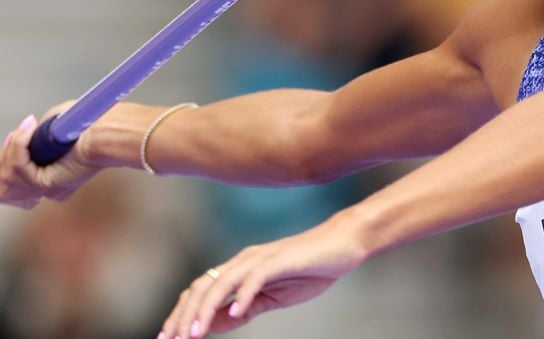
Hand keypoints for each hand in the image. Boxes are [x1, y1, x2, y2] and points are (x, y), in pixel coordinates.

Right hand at [0, 102, 99, 208]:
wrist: (104, 132)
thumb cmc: (88, 124)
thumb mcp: (52, 126)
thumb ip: (34, 135)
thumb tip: (22, 136)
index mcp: (49, 173)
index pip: (13, 174)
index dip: (8, 155)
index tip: (14, 136)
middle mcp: (46, 184)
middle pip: (4, 177)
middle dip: (7, 152)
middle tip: (18, 134)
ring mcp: (44, 187)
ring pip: (8, 171)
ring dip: (14, 146)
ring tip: (26, 129)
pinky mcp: (46, 186)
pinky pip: (17, 167)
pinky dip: (19, 146)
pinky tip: (29, 131)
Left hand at [160, 215, 367, 337]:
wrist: (344, 244)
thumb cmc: (311, 270)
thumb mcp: (273, 297)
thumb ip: (245, 309)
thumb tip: (214, 325)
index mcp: (240, 269)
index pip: (201, 291)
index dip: (181, 313)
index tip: (168, 337)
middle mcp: (244, 260)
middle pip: (203, 286)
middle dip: (184, 314)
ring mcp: (261, 258)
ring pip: (222, 282)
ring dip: (205, 309)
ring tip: (194, 333)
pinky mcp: (281, 259)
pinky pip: (255, 277)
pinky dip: (242, 295)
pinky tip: (235, 313)